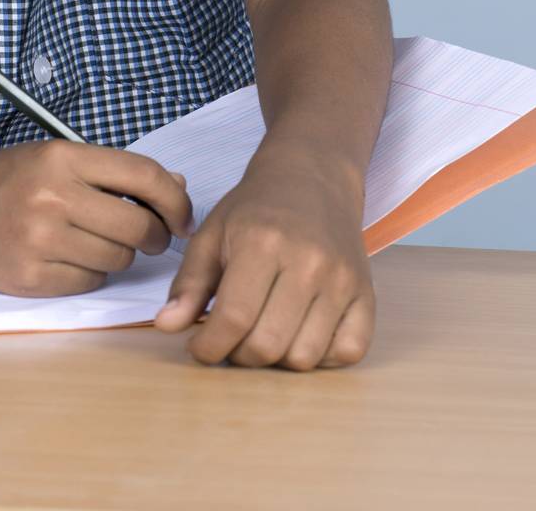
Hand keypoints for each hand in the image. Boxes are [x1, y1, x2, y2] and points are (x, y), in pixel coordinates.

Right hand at [0, 139, 193, 297]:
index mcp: (61, 156)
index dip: (175, 199)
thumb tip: (176, 185)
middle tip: (148, 237)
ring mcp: (38, 238)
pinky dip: (88, 276)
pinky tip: (67, 260)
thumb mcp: (51, 158)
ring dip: (116, 257)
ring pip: (116, 259)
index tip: (183, 216)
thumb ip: (110, 171)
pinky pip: (88, 283)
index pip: (143, 175)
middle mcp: (51, 194)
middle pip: (137, 227)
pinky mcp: (28, 277)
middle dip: (153, 236)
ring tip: (91, 242)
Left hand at [154, 136, 373, 369]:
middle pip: (268, 346)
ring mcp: (343, 280)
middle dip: (239, 356)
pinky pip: (348, 353)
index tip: (200, 348)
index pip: (233, 318)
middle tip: (231, 340)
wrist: (313, 176)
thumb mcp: (213, 233)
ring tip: (263, 334)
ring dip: (278, 360)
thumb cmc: (256, 207)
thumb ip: (190, 282)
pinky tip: (301, 334)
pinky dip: (322, 358)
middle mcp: (308, 262)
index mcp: (262, 242)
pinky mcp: (367, 294)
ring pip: (305, 358)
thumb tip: (168, 326)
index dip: (209, 346)